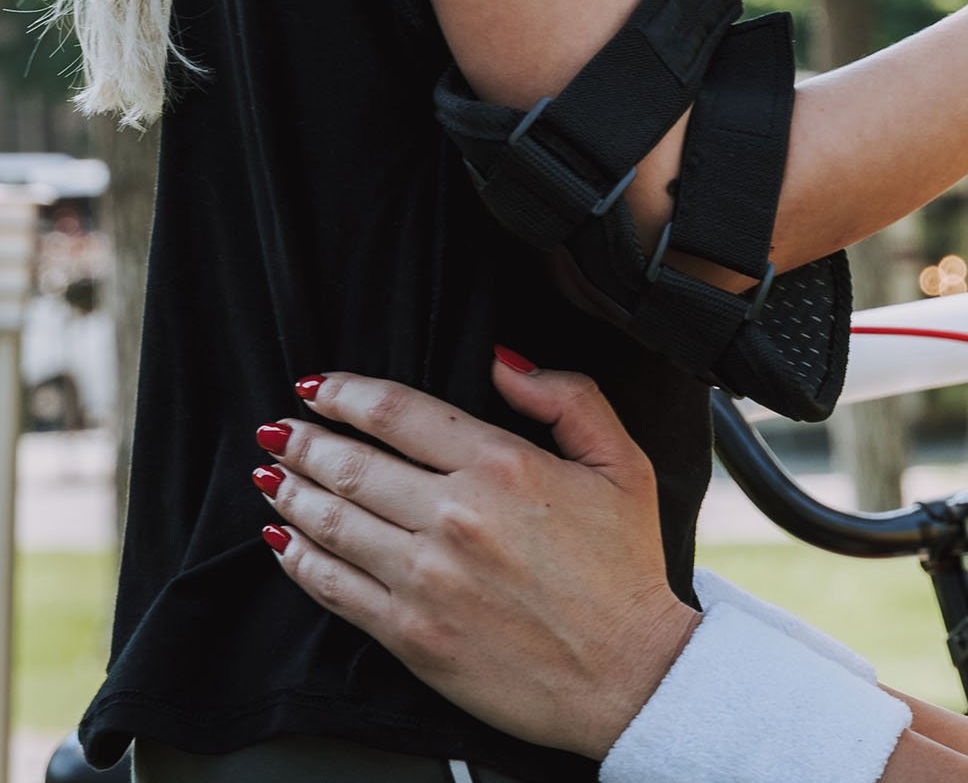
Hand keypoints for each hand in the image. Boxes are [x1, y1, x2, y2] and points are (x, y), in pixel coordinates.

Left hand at [258, 358, 695, 761]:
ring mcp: (425, 578)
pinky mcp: (407, 633)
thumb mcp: (623, 463)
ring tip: (272, 474)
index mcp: (505, 466)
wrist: (627, 674)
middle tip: (280, 428)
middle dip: (305, 440)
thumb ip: (569, 399)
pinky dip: (296, 558)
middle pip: (351, 464)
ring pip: (331, 521)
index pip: (400, 412)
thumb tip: (503, 362)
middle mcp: (455, 517)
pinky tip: (282, 540)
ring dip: (290, 491)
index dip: (346, 392)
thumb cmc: (625, 571)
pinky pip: (332, 587)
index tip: (318, 386)